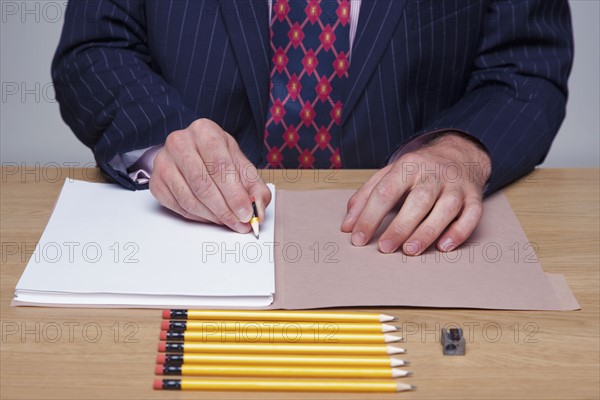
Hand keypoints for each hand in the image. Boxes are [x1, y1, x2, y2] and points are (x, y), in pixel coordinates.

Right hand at [149, 118, 270, 232]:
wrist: (190, 151)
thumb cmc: (217, 156)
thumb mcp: (240, 163)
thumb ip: (254, 186)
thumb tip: (258, 209)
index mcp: (204, 131)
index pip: (220, 167)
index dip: (235, 194)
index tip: (246, 213)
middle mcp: (179, 142)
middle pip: (203, 185)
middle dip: (224, 210)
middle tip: (239, 223)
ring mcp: (163, 161)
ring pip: (189, 199)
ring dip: (212, 216)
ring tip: (227, 221)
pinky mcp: (156, 181)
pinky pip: (178, 207)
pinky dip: (197, 217)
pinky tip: (210, 216)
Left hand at [341, 132, 490, 254]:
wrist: (459, 152)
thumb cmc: (417, 170)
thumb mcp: (388, 174)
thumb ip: (365, 197)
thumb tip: (347, 226)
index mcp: (408, 165)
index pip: (386, 191)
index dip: (370, 216)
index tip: (358, 238)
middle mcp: (433, 173)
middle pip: (418, 200)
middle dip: (400, 226)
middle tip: (384, 248)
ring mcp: (456, 184)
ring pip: (446, 208)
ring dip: (428, 231)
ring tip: (410, 251)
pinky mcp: (474, 196)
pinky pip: (472, 214)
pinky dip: (459, 232)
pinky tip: (443, 247)